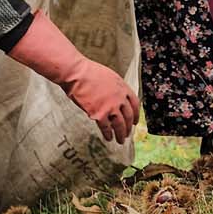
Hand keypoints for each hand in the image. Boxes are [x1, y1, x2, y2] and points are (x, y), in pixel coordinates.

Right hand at [6, 15, 137, 142]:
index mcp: (123, 88)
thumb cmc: (89, 72)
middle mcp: (120, 99)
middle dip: (128, 127)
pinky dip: (108, 134)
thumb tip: (116, 97)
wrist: (77, 74)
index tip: (134, 121)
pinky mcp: (99, 114)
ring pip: (119, 125)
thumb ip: (115, 88)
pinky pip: (106, 128)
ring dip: (121, 134)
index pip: (135, 104)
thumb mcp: (109, 77)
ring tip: (120, 141)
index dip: (135, 114)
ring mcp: (110, 107)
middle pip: (128, 117)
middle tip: (128, 134)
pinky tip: (108, 138)